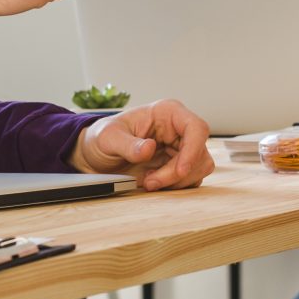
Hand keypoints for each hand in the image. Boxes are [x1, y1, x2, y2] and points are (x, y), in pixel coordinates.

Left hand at [73, 98, 214, 191]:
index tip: (180, 170)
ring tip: (149, 181)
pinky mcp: (180, 164)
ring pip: (198, 168)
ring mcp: (181, 147)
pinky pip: (190, 178)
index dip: (194, 150)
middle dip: (176, 173)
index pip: (196, 128)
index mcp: (168, 112)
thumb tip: (149, 148)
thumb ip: (128, 144)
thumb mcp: (108, 138)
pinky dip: (175, 186)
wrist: (99, 154)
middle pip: (199, 153)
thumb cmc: (104, 138)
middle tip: (150, 182)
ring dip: (176, 181)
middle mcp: (179, 129)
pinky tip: (153, 182)